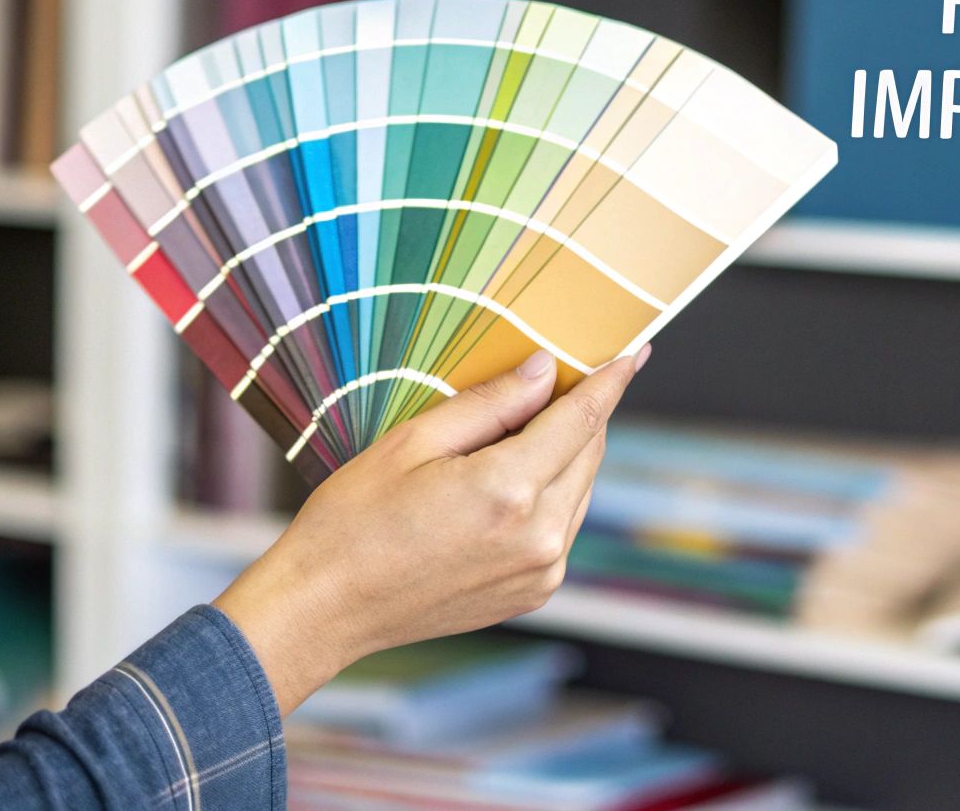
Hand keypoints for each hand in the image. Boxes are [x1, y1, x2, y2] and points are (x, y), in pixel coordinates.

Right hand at [213, 345, 646, 713]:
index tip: (634, 351)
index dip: (611, 380)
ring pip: (578, 489)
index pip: (582, 419)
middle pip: (588, 452)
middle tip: (549, 383)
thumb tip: (546, 371)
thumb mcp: (413, 442)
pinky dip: (549, 495)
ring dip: (563, 455)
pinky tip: (502, 485)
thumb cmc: (354, 521)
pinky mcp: (534, 592)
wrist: (326, 608)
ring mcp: (542, 571)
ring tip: (510, 437)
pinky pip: (561, 526)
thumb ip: (491, 404)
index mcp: (509, 491)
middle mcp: (540, 537)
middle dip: (578, 413)